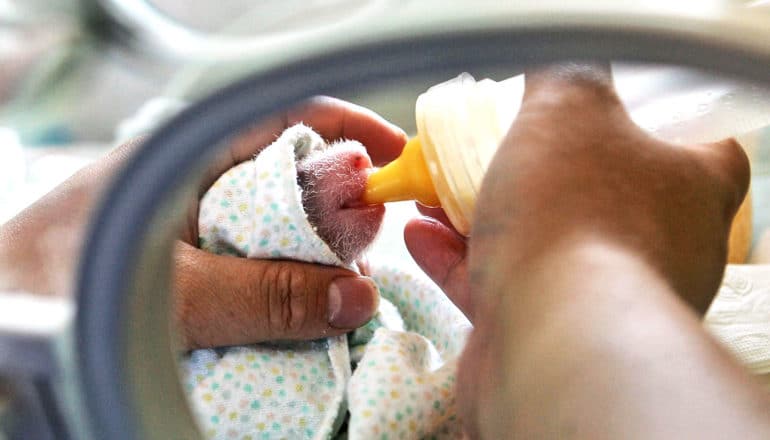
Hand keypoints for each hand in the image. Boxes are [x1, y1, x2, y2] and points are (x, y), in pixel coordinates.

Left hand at [0, 97, 406, 349]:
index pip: (290, 115)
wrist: (1, 330)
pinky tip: (295, 318)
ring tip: (334, 304)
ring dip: (313, 262)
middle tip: (367, 263)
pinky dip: (283, 288)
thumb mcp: (174, 294)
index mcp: (189, 151)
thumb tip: (357, 295)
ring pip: (280, 226)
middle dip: (342, 216)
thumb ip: (264, 295)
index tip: (401, 166)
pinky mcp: (191, 258)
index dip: (353, 133)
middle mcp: (198, 177)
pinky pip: (256, 263)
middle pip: (295, 176)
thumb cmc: (60, 293)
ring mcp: (195, 219)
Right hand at [404, 64, 754, 437]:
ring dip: (480, 218)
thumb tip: (557, 71)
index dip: (661, 129)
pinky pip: (501, 289)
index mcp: (688, 191)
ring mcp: (602, 298)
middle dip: (537, 175)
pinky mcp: (549, 333)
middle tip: (494, 154)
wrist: (554, 337)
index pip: (705, 153)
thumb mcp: (569, 108)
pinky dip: (458, 262)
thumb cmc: (576, 216)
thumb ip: (565, 76)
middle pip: (599, 199)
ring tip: (434, 193)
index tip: (613, 118)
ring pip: (539, 246)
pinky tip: (420, 236)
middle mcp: (658, 249)